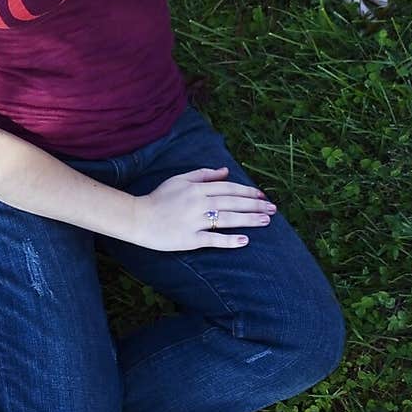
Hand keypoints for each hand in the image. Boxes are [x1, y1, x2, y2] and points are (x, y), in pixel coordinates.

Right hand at [131, 168, 276, 251]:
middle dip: (255, 205)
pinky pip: (213, 239)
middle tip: (273, 209)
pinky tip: (244, 241)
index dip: (247, 191)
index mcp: (197, 188)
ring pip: (227, 219)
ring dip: (249, 219)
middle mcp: (198, 202)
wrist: (138, 218)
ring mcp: (195, 221)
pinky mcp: (190, 239)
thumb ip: (203, 174)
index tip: (262, 195)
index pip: (228, 188)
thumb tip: (225, 171)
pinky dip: (229, 240)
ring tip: (266, 221)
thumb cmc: (158, 198)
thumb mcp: (179, 179)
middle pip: (232, 202)